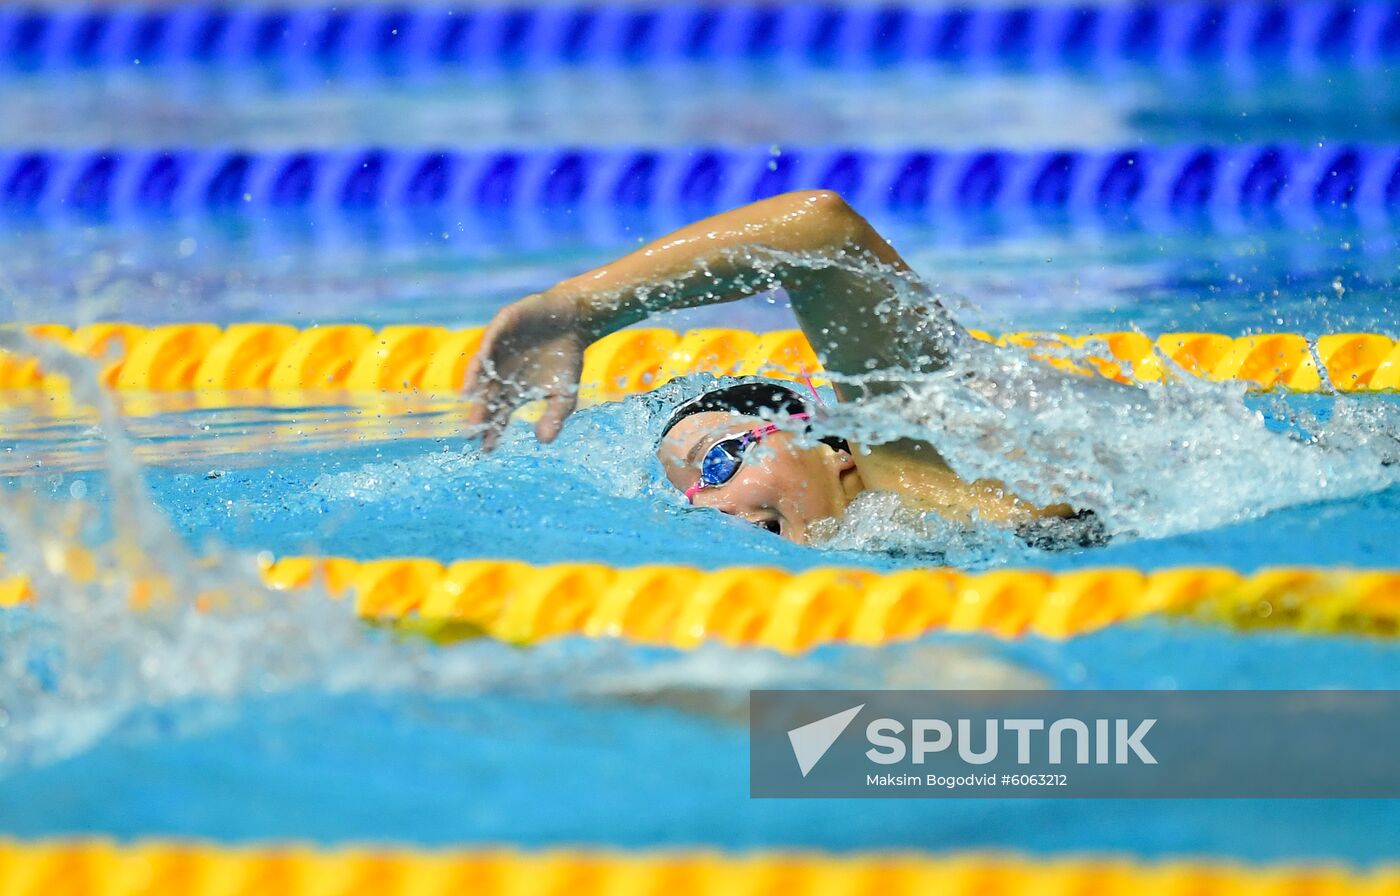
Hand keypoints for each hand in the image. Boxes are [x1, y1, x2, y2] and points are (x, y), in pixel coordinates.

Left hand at [464, 290, 588, 450]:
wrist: (574, 321)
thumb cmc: (566, 359)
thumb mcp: (565, 393)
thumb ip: (554, 416)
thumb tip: (543, 442)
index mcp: (512, 391)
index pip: (498, 415)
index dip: (492, 431)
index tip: (487, 449)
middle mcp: (500, 373)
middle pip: (486, 396)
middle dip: (479, 414)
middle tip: (471, 431)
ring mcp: (499, 350)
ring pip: (482, 369)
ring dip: (474, 382)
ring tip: (468, 396)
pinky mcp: (502, 328)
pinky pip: (490, 340)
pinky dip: (485, 351)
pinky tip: (483, 360)